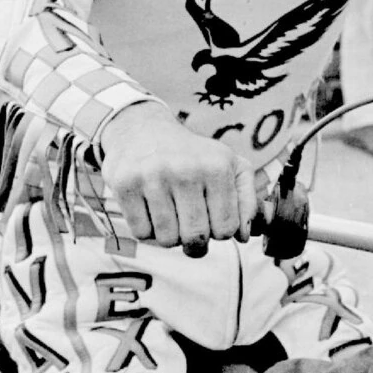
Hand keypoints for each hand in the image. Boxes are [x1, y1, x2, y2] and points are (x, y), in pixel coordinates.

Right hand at [99, 103, 256, 256]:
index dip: (220, 233)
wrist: (144, 129)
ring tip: (170, 216)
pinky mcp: (125, 183)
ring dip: (170, 236)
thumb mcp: (230, 165)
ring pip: (167, 239)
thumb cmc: (193, 156)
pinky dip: (147, 230)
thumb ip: (247, 200)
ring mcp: (153, 176)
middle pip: (196, 237)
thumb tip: (244, 237)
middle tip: (190, 228)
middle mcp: (186, 169)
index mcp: (217, 167)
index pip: (226, 228)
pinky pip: (141, 233)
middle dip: (195, 242)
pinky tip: (150, 209)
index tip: (212, 221)